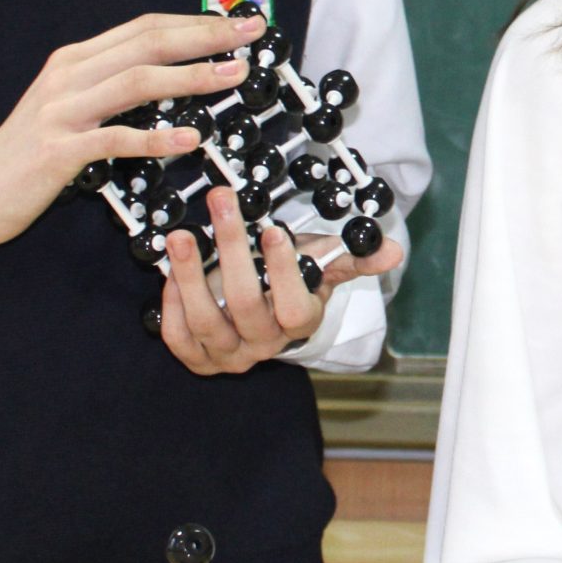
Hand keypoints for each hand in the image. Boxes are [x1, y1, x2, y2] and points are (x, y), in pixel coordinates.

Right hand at [0, 12, 266, 255]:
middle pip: (147, 44)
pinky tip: (189, 140)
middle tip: (250, 35)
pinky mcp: (58, 150)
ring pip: (136, 82)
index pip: (144, 28)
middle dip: (204, 37)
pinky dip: (155, 138)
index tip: (237, 24)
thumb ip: (114, 88)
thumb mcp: (73, 107)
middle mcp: (70, 76)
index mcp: (76, 61)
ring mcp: (62, 111)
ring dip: (191, 77)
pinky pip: (115, 139)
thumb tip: (175, 77)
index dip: (193, 23)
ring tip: (233, 76)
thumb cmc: (32, 153)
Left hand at [160, 187, 401, 376]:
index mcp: (300, 322)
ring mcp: (230, 355)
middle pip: (246, 305)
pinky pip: (179, 338)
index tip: (273, 230)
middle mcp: (265, 344)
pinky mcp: (198, 359)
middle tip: (221, 203)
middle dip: (231, 252)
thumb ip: (353, 258)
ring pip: (207, 322)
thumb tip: (393, 250)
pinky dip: (171, 306)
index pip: (295, 306)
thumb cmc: (293, 282)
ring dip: (189, 277)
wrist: (264, 317)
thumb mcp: (323, 268)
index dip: (283, 272)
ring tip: (181, 236)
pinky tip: (169, 272)